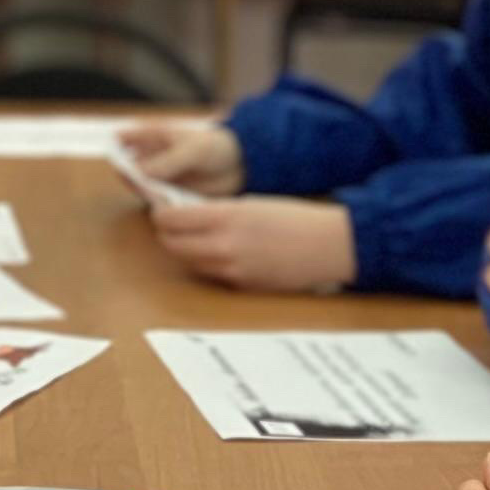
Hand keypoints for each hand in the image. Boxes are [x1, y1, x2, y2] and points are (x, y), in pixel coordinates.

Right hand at [117, 120, 245, 197]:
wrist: (240, 165)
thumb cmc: (215, 147)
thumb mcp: (192, 150)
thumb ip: (168, 161)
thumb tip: (141, 173)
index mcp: (152, 137)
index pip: (122, 140)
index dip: (113, 149)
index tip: (118, 160)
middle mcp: (149, 157)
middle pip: (127, 168)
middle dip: (130, 177)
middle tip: (146, 184)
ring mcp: (158, 177)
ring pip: (140, 187)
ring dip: (145, 193)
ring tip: (164, 194)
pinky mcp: (168, 194)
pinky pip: (156, 201)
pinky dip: (158, 204)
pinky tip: (170, 205)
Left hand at [150, 194, 356, 293]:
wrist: (328, 246)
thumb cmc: (295, 218)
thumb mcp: (250, 203)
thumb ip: (217, 211)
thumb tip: (187, 215)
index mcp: (225, 217)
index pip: (171, 220)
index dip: (162, 214)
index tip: (163, 210)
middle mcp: (223, 246)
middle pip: (173, 245)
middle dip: (168, 235)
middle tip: (172, 226)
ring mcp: (232, 270)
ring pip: (190, 263)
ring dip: (187, 251)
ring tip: (198, 238)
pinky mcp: (242, 287)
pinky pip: (214, 276)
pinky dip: (211, 264)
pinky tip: (224, 253)